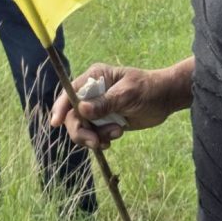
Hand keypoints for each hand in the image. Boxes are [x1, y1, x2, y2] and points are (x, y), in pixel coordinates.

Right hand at [51, 62, 185, 150]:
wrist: (165, 99)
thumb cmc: (148, 89)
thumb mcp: (128, 94)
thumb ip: (105, 103)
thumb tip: (81, 109)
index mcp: (96, 77)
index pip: (71, 92)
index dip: (61, 107)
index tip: (56, 122)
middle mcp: (92, 93)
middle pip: (72, 115)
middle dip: (81, 131)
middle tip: (96, 142)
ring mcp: (97, 108)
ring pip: (81, 128)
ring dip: (95, 137)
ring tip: (117, 134)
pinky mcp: (104, 121)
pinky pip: (93, 135)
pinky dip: (101, 140)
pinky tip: (116, 136)